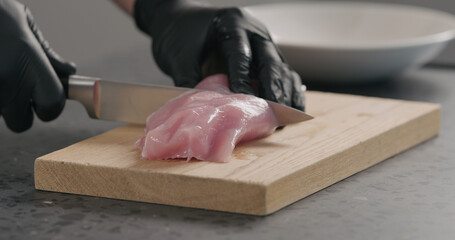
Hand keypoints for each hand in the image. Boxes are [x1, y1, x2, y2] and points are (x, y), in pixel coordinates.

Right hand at [0, 0, 75, 131]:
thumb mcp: (22, 23)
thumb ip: (46, 53)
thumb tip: (67, 71)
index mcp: (29, 63)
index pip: (52, 106)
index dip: (50, 106)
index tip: (45, 97)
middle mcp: (9, 81)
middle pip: (21, 123)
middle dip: (19, 112)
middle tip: (16, 91)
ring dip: (0, 102)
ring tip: (0, 73)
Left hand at [134, 0, 304, 109]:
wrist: (181, 22)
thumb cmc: (180, 35)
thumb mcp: (179, 57)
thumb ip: (188, 81)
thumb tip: (198, 111)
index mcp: (232, 24)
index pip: (240, 53)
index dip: (242, 78)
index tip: (243, 100)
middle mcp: (254, 31)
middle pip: (269, 62)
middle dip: (273, 89)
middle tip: (273, 112)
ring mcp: (265, 43)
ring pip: (283, 69)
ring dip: (287, 93)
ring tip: (286, 117)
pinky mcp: (269, 57)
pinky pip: (285, 74)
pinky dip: (291, 92)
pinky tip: (293, 110)